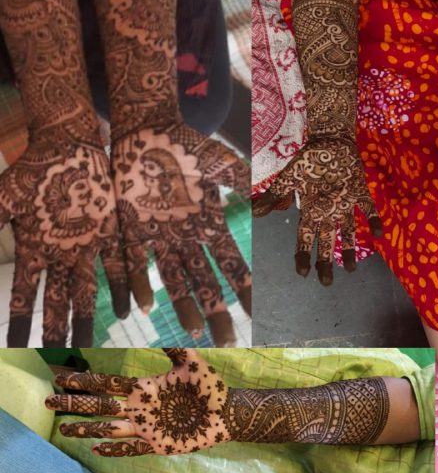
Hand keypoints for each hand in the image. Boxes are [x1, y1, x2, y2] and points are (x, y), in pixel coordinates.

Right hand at [0, 136, 128, 346]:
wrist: (70, 146)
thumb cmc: (34, 171)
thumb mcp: (4, 200)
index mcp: (36, 249)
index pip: (26, 295)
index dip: (22, 322)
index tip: (16, 349)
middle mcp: (62, 255)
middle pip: (58, 302)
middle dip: (57, 330)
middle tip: (60, 359)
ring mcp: (88, 247)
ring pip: (87, 291)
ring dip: (88, 318)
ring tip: (90, 345)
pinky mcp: (112, 234)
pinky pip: (119, 266)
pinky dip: (123, 288)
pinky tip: (127, 312)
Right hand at [46, 348, 230, 455]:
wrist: (228, 413)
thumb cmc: (211, 388)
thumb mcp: (192, 362)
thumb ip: (174, 347)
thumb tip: (160, 326)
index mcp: (145, 388)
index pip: (108, 384)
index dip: (85, 381)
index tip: (62, 376)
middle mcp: (140, 408)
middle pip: (101, 406)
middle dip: (75, 404)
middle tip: (49, 401)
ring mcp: (147, 427)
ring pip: (110, 429)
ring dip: (87, 429)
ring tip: (64, 430)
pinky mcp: (158, 444)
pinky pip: (132, 448)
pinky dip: (115, 449)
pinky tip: (97, 449)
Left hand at [113, 123, 250, 344]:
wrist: (145, 131)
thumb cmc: (185, 145)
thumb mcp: (219, 163)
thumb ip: (241, 181)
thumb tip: (270, 198)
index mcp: (210, 227)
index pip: (232, 266)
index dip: (243, 290)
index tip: (254, 315)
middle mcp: (188, 240)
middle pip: (206, 282)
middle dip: (217, 312)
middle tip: (227, 342)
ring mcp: (160, 239)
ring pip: (174, 280)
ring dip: (183, 306)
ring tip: (192, 332)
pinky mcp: (132, 232)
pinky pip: (136, 264)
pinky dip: (140, 284)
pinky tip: (144, 307)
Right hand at [253, 136, 382, 285]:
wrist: (329, 139)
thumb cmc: (308, 159)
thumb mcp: (290, 177)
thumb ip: (276, 194)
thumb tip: (254, 212)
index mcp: (310, 211)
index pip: (304, 238)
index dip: (303, 255)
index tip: (303, 272)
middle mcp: (327, 213)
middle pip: (325, 242)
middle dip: (325, 262)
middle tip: (327, 282)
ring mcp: (344, 204)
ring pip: (347, 232)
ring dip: (349, 250)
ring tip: (351, 269)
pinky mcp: (359, 192)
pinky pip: (368, 208)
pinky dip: (373, 220)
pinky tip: (378, 234)